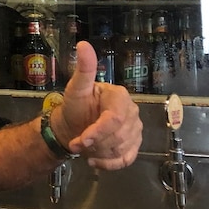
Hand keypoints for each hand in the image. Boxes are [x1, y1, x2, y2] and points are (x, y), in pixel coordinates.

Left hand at [53, 40, 142, 169]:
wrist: (73, 124)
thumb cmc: (75, 106)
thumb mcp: (75, 88)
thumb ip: (83, 69)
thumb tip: (83, 44)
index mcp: (119, 96)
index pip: (114, 119)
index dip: (97, 132)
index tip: (79, 141)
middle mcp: (132, 112)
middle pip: (118, 136)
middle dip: (95, 144)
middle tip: (77, 144)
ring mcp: (135, 129)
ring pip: (122, 149)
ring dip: (99, 153)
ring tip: (84, 148)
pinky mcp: (134, 145)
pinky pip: (127, 159)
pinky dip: (110, 164)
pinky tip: (94, 162)